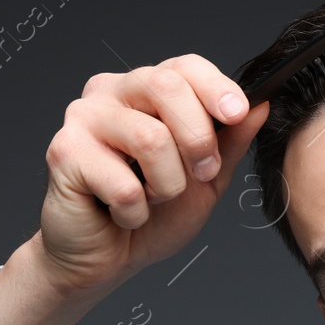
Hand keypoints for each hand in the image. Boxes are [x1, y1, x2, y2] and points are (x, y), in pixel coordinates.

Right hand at [34, 54, 269, 295]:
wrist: (106, 258)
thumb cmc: (151, 216)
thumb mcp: (205, 180)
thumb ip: (229, 143)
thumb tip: (259, 107)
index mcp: (145, 90)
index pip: (183, 66)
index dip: (215, 87)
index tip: (237, 113)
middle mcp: (110, 93)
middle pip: (166, 86)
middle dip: (197, 140)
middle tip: (201, 174)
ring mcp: (83, 119)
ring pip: (150, 138)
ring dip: (167, 185)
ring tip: (153, 199)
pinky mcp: (64, 153)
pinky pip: (124, 184)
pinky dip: (136, 212)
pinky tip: (122, 214)